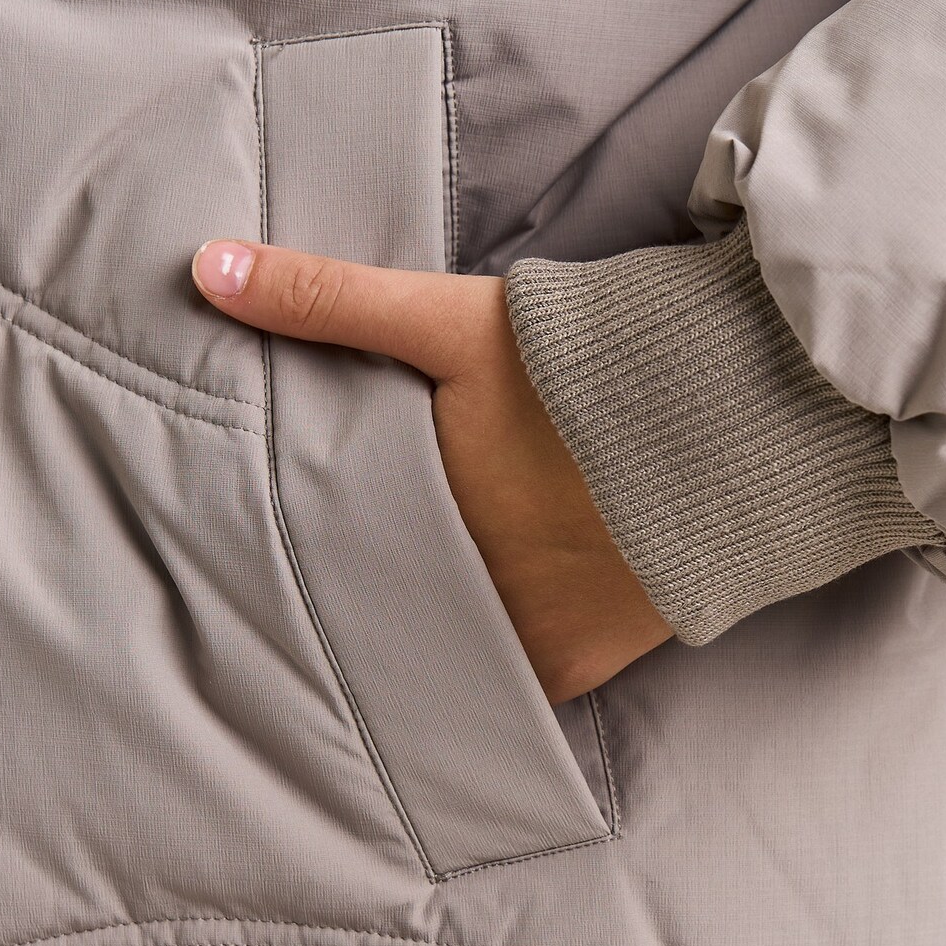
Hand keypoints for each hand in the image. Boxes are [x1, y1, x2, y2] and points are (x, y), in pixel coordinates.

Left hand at [191, 240, 671, 702]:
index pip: (324, 553)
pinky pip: (511, 676)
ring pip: (440, 645)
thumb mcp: (449, 321)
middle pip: (383, 604)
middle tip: (330, 575)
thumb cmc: (585, 363)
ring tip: (402, 599)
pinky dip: (493, 655)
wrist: (742, 418)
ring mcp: (522, 642)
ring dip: (422, 624)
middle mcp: (460, 597)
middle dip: (359, 588)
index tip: (269, 543)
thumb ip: (326, 299)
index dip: (299, 545)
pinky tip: (475, 627)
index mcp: (412, 522)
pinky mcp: (581, 665)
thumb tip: (204, 270)